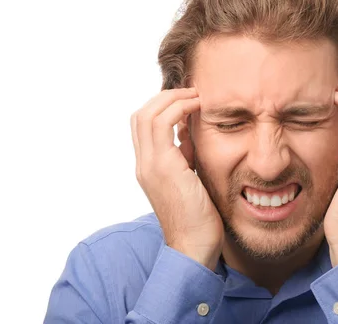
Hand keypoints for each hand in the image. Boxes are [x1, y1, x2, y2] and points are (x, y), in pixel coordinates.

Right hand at [130, 87, 223, 269]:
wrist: (194, 245)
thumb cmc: (198, 215)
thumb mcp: (189, 176)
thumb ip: (185, 153)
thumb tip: (188, 130)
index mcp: (148, 166)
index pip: (143, 125)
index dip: (161, 106)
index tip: (187, 101)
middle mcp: (143, 163)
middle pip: (140, 115)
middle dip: (164, 97)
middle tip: (191, 92)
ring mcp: (149, 165)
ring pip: (147, 114)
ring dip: (172, 99)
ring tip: (195, 96)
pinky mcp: (162, 167)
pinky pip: (162, 124)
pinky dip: (178, 108)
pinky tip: (197, 108)